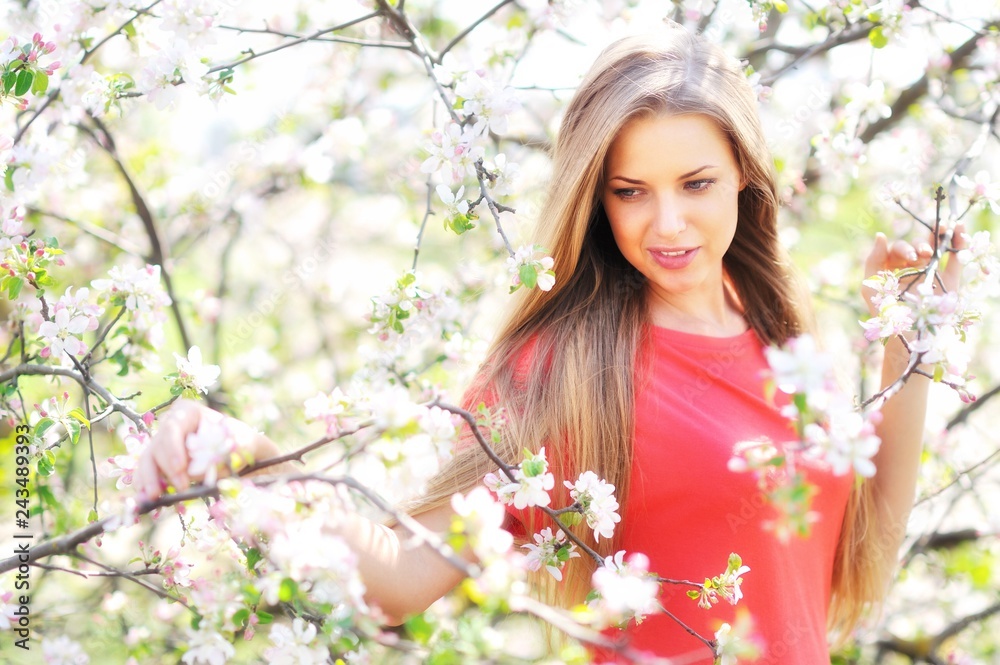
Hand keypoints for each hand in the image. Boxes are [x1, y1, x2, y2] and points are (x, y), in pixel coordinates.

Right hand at [135, 399, 267, 501]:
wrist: (238, 452)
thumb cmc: (238, 442)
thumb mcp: (238, 443)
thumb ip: (219, 453)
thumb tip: (199, 468)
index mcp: (187, 412)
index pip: (173, 427)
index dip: (173, 448)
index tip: (181, 468)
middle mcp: (170, 425)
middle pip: (159, 445)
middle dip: (168, 469)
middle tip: (182, 487)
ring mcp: (162, 443)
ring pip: (148, 459)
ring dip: (149, 479)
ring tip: (154, 497)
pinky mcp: (158, 462)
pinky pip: (146, 472)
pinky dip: (145, 485)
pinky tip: (146, 498)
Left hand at [862, 222, 966, 317]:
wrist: (909, 334)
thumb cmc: (885, 312)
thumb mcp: (871, 285)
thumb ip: (874, 260)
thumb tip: (881, 235)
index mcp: (893, 268)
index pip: (898, 249)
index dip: (903, 248)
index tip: (909, 258)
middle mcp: (912, 268)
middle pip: (917, 246)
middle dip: (919, 246)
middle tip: (921, 256)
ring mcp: (931, 273)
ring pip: (936, 248)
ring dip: (939, 235)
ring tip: (943, 228)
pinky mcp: (948, 280)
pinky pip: (954, 259)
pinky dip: (958, 243)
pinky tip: (959, 229)